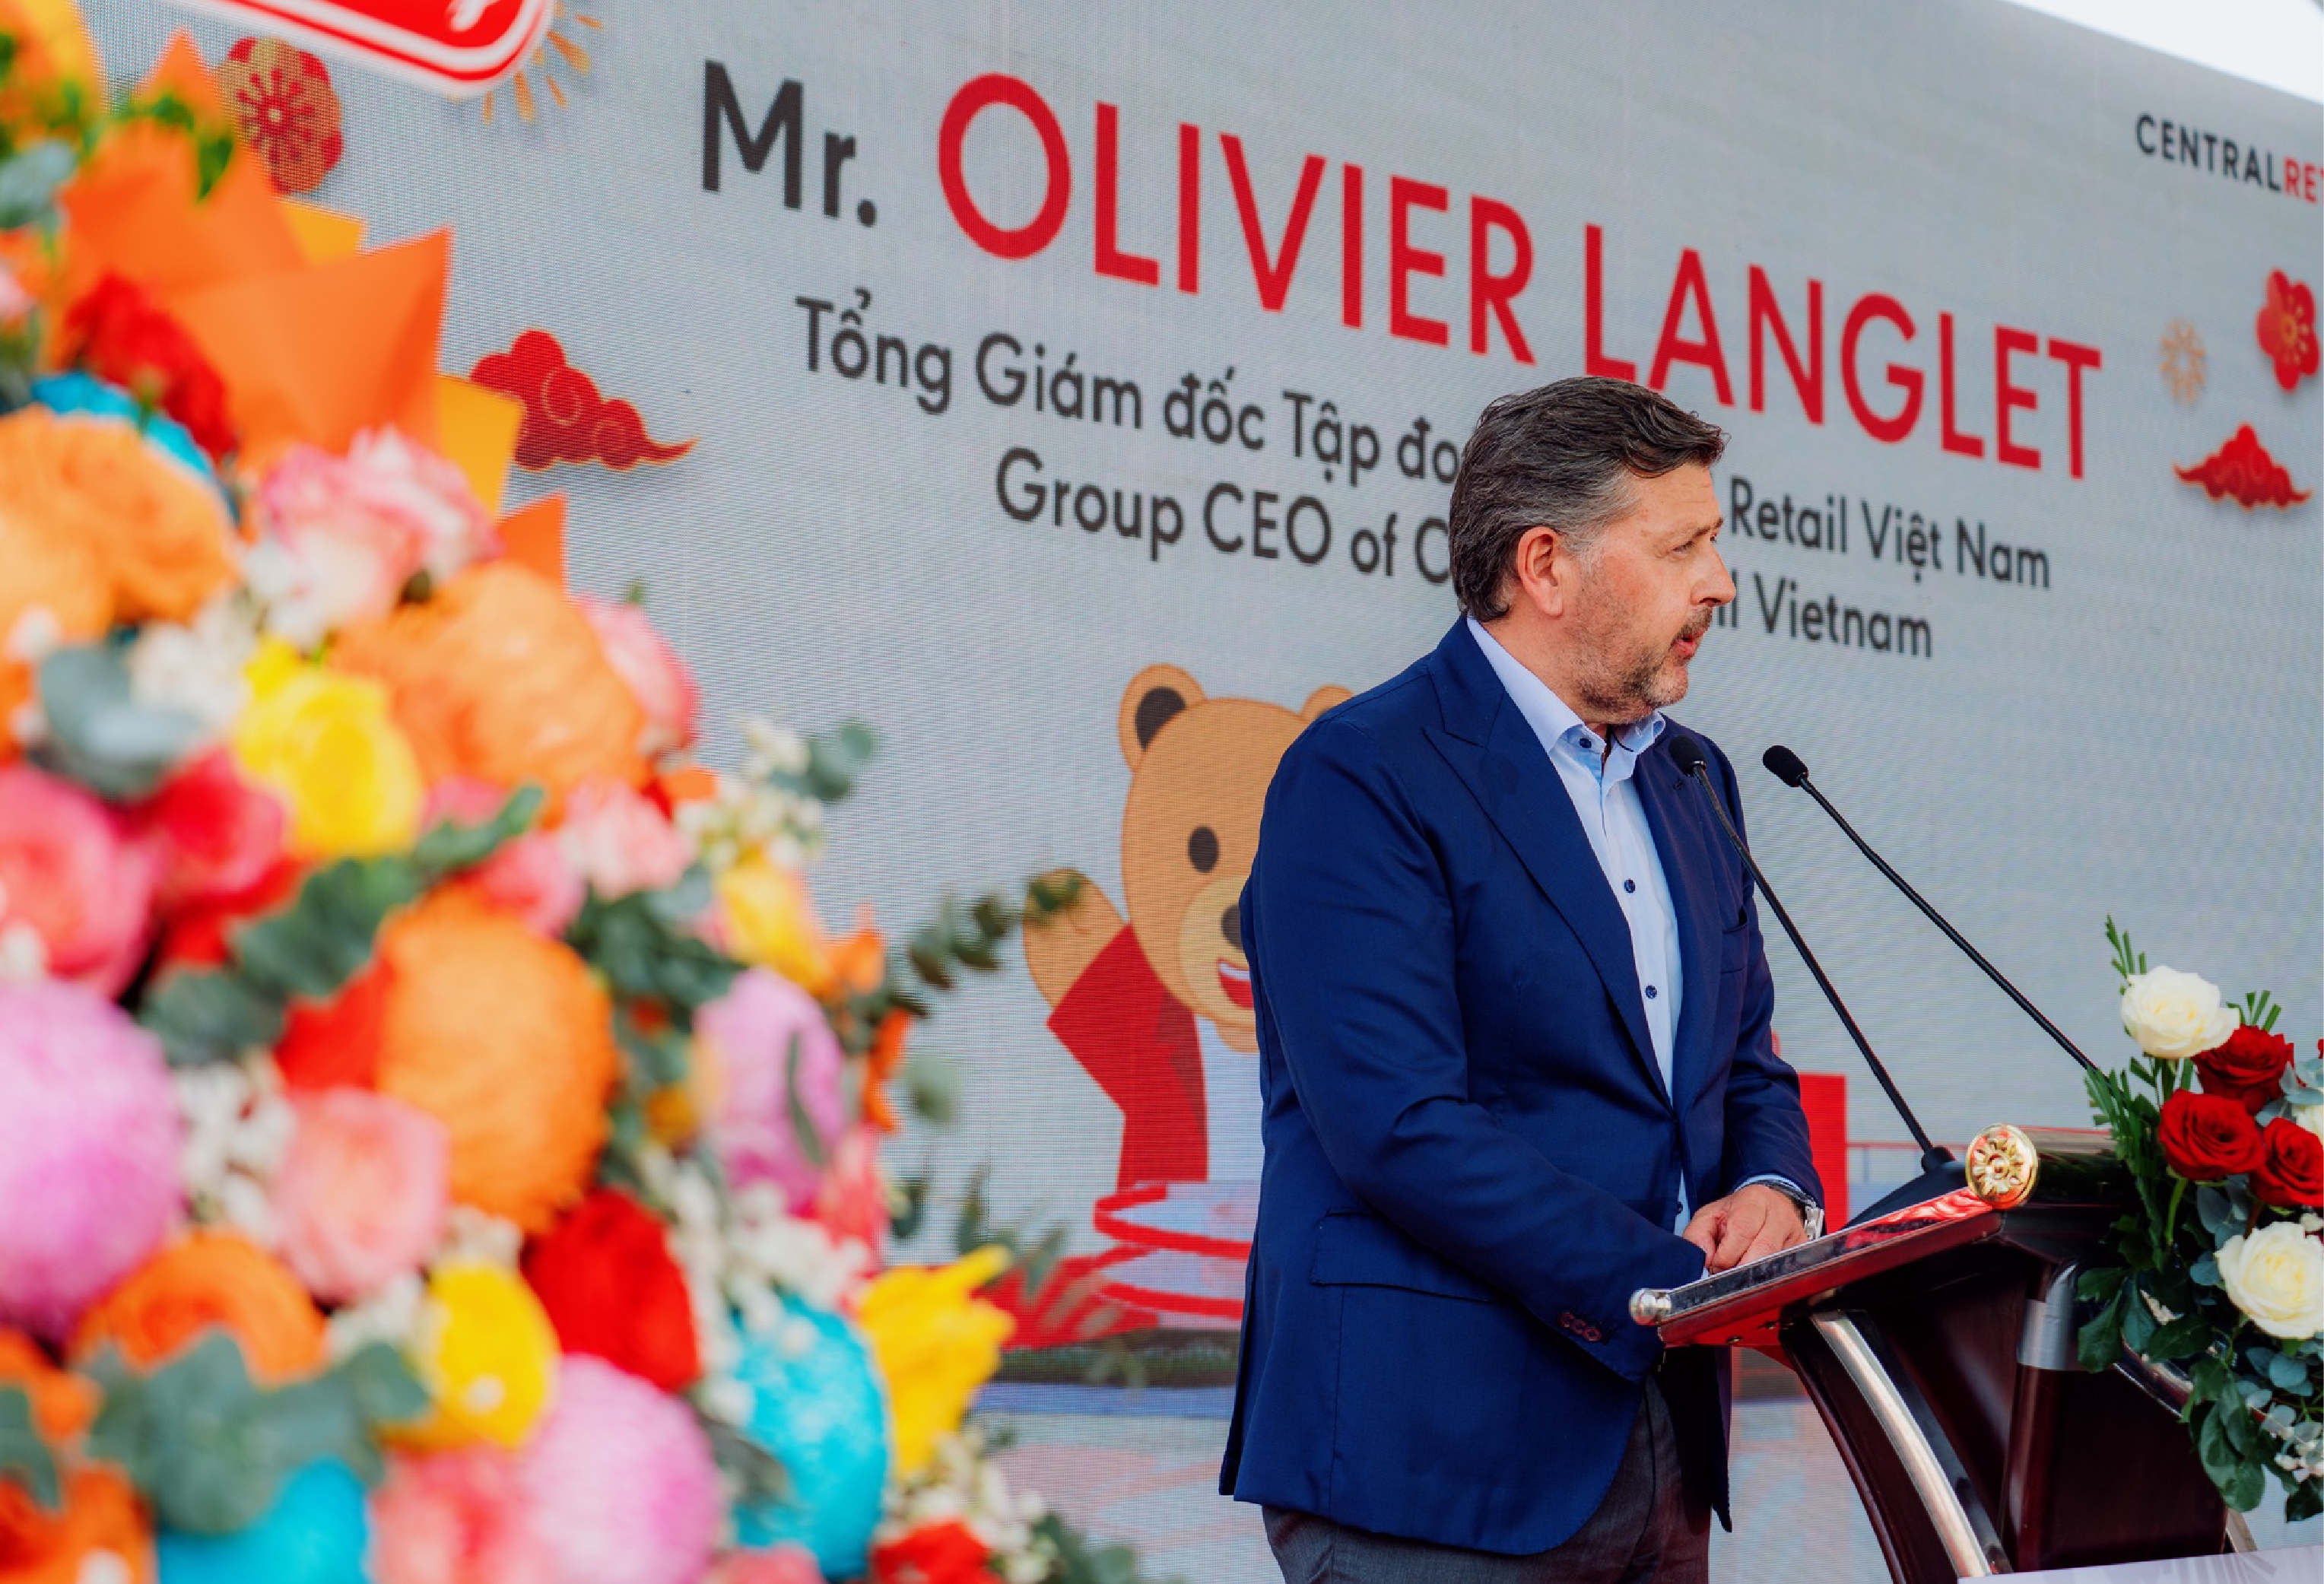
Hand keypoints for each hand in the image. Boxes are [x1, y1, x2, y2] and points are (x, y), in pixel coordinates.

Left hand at [1682, 1184, 1808, 1274]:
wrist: (1767, 1207)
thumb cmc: (1736, 1214)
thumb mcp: (1709, 1216)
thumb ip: (1698, 1235)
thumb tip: (1704, 1259)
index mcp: (1755, 1199)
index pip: (1742, 1231)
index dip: (1726, 1254)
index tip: (1716, 1264)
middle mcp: (1780, 1215)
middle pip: (1762, 1251)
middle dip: (1739, 1268)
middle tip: (1727, 1272)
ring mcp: (1796, 1234)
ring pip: (1775, 1265)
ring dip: (1753, 1276)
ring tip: (1740, 1272)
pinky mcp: (1803, 1251)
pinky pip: (1786, 1272)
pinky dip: (1768, 1279)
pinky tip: (1757, 1274)